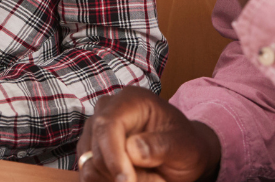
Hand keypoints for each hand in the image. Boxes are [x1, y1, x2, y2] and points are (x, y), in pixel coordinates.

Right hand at [78, 87, 220, 181]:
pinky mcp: (90, 151)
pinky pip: (90, 176)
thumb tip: (133, 149)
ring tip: (150, 178)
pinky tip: (133, 179)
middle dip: (125, 174)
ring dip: (118, 181)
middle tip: (157, 180)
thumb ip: (160, 146)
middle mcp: (107, 110)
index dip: (114, 156)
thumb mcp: (183, 146)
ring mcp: (95, 130)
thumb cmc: (184, 145)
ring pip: (92, 167)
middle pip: (98, 151)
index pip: (108, 125)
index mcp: (131, 100)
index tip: (127, 181)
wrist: (181, 154)